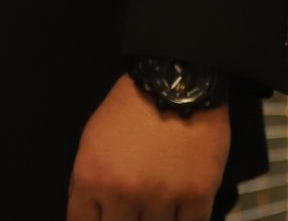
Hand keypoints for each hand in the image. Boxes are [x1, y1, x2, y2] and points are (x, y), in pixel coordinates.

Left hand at [67, 74, 230, 220]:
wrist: (177, 80)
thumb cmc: (128, 108)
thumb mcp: (92, 141)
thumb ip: (89, 185)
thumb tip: (95, 219)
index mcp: (91, 177)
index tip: (108, 218)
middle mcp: (123, 192)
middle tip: (135, 210)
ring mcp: (162, 196)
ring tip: (158, 204)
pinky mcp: (198, 195)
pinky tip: (180, 212)